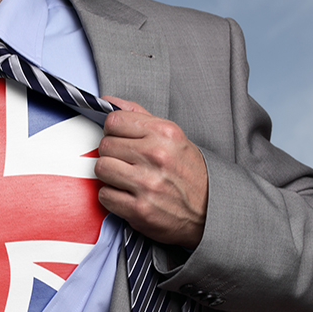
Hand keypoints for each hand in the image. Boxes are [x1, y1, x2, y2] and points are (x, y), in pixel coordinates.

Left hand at [95, 96, 206, 248]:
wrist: (211, 210)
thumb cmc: (188, 172)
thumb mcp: (172, 137)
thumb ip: (138, 116)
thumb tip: (107, 102)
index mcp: (164, 133)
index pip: (113, 121)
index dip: (112, 131)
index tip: (121, 140)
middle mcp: (156, 155)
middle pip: (105, 145)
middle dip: (111, 154)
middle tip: (126, 162)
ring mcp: (147, 183)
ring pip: (101, 168)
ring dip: (109, 175)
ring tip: (125, 178)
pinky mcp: (140, 209)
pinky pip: (105, 195)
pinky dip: (112, 197)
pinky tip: (128, 195)